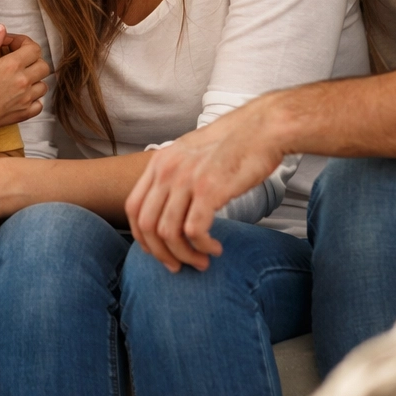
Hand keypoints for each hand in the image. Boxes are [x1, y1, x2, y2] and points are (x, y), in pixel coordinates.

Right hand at [0, 26, 49, 131]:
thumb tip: (2, 28)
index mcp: (13, 65)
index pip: (34, 48)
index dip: (25, 43)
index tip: (13, 46)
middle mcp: (24, 81)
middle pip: (43, 65)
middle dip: (32, 60)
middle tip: (18, 62)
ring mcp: (27, 98)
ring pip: (43, 84)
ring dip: (34, 80)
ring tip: (20, 79)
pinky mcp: (27, 111)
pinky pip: (40, 103)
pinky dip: (34, 99)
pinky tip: (22, 96)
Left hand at [125, 97, 286, 272]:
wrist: (262, 129)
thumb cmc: (233, 145)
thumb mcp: (191, 153)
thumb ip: (175, 175)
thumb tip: (170, 206)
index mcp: (159, 163)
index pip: (132, 207)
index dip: (141, 236)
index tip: (157, 251)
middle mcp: (166, 171)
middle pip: (146, 225)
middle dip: (160, 253)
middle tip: (178, 266)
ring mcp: (186, 179)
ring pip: (168, 232)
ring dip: (184, 255)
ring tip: (202, 261)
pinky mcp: (208, 189)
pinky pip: (194, 231)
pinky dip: (202, 246)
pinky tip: (215, 248)